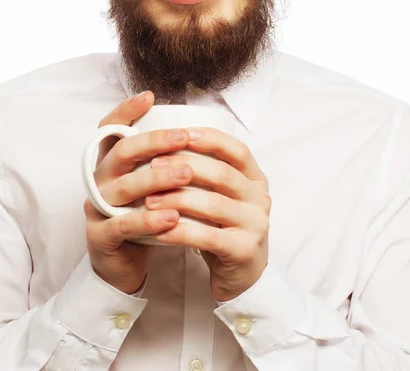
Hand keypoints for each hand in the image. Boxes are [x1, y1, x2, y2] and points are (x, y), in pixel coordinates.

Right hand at [84, 92, 195, 294]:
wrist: (123, 265)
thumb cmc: (141, 217)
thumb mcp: (148, 186)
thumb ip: (159, 161)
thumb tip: (191, 129)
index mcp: (110, 164)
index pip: (109, 130)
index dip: (125, 111)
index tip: (149, 97)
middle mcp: (100, 180)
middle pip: (121, 152)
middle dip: (153, 142)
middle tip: (184, 137)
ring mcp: (96, 208)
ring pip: (124, 187)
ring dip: (157, 178)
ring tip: (187, 175)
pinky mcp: (100, 236)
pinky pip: (123, 225)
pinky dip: (148, 220)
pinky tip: (173, 216)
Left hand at [143, 128, 270, 301]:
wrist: (242, 275)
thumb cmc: (223, 226)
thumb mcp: (223, 195)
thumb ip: (207, 172)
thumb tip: (167, 144)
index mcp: (255, 179)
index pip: (237, 150)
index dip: (210, 139)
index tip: (180, 133)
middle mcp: (260, 199)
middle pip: (222, 174)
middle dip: (185, 166)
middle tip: (154, 166)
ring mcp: (255, 225)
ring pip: (213, 204)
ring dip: (178, 200)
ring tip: (149, 200)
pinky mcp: (243, 251)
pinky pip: (208, 237)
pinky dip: (181, 232)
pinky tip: (159, 230)